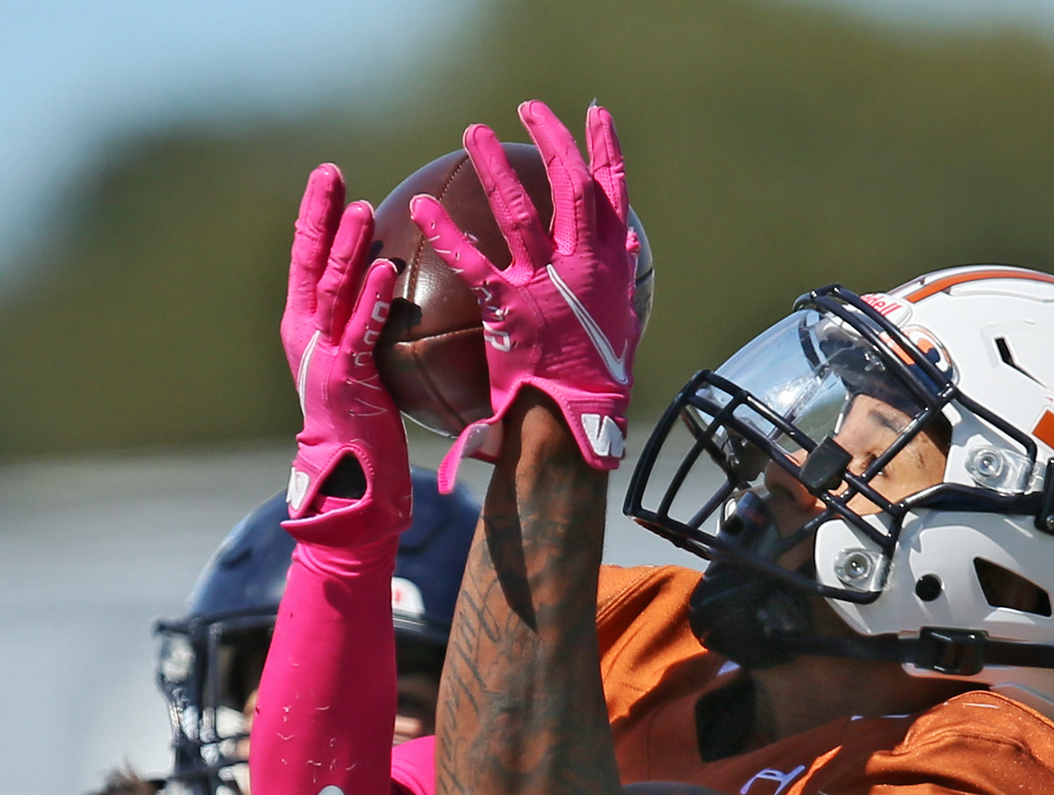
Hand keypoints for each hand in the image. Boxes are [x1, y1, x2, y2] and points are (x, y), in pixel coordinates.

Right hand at [280, 164, 411, 548]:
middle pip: (308, 262)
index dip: (313, 216)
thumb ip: (366, 325)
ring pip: (331, 289)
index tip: (327, 178)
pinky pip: (360, 329)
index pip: (305, 260)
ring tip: (362, 208)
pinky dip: (371, 297)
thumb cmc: (362, 420)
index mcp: (303, 327)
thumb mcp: (359, 364)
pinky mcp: (345, 377)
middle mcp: (305, 334)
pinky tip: (386, 268)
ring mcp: (322, 355)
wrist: (351, 476)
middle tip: (332, 173)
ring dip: (346, 246)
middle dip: (319, 215)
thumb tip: (396, 283)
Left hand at [412, 100, 639, 486]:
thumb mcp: (620, 329)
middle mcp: (583, 265)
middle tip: (529, 109)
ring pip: (520, 209)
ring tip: (472, 133)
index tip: (595, 114)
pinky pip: (471, 261)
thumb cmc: (594, 386)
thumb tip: (630, 252)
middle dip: (552, 139)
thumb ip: (621, 285)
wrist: (573, 425)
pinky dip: (445, 233)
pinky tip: (423, 209)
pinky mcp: (510, 308)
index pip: (612, 193)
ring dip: (495, 166)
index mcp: (611, 266)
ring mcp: (546, 283)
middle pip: (570, 185)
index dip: (606, 149)